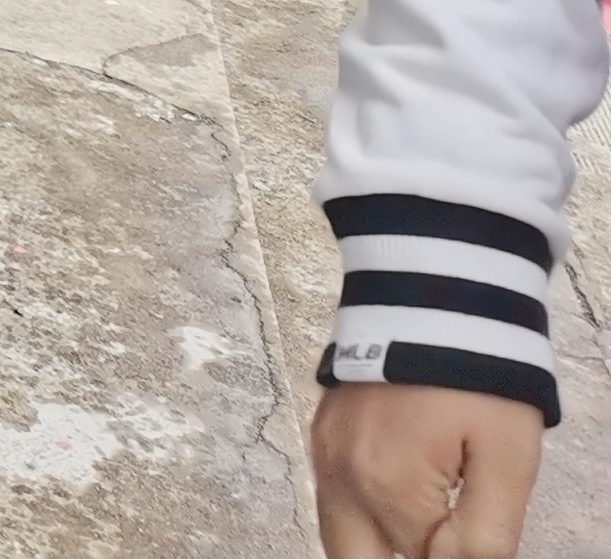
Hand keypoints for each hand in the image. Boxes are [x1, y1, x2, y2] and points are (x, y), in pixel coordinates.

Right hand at [315, 383, 542, 556]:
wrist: (431, 296)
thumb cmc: (478, 381)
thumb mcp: (508, 462)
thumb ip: (485, 536)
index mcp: (387, 488)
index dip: (458, 556)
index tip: (472, 525)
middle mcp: (341, 478)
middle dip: (402, 556)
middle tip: (437, 534)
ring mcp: (323, 453)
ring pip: (340, 537)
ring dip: (381, 543)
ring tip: (425, 523)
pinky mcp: (321, 433)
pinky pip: (334, 498)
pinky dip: (364, 514)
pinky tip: (401, 500)